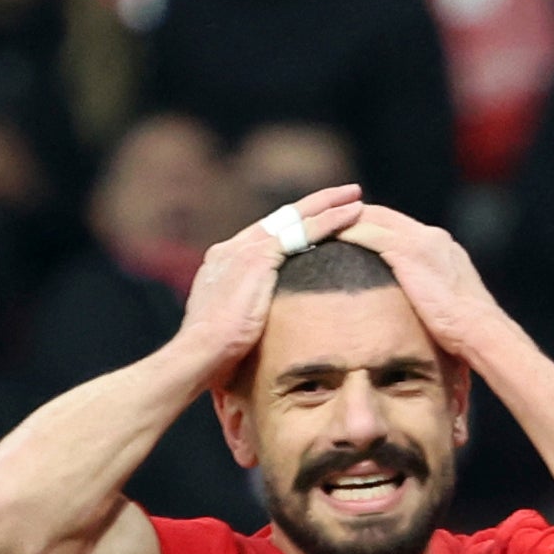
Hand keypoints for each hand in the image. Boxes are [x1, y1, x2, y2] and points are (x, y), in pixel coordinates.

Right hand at [167, 183, 361, 377]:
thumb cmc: (214, 358)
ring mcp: (244, 249)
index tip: (317, 223)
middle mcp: (232, 249)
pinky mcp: (259, 257)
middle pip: (281, 219)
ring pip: (295, 218)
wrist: (198, 354)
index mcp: (223, 264)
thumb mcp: (231, 329)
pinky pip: (302, 231)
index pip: (266, 237)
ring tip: (355, 197)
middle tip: (344, 195)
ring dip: (328, 205)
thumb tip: (261, 332)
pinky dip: (329, 221)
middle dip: (314, 205)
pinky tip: (352, 215)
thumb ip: (246, 317)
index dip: (293, 228)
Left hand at [334, 203, 504, 359]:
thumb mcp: (447, 307)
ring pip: (373, 219)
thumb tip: (418, 316)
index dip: (376, 225)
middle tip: (328, 222)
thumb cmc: (467, 332)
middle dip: (356, 216)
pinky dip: (346, 232)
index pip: (401, 227)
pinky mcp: (408, 253)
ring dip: (346, 220)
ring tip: (319, 227)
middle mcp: (432, 237)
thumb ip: (430, 298)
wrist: (480, 330)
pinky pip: (368, 234)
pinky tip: (326, 238)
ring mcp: (421, 242)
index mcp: (442, 248)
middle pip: (384, 216)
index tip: (355, 230)